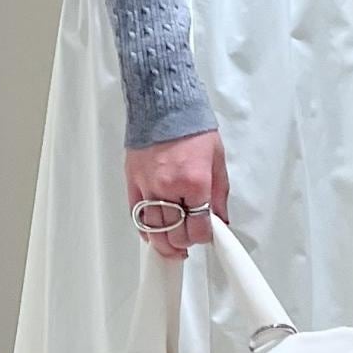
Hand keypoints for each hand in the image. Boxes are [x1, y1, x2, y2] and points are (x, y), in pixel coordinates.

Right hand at [125, 127, 228, 260]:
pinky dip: (145, 229)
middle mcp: (169, 188)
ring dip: (163, 244)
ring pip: (153, 230)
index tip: (206, 235)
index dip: (204, 237)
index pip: (199, 228)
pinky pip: (136, 215)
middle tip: (189, 241)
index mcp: (195, 182)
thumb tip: (220, 218)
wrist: (164, 105)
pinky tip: (152, 235)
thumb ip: (219, 194)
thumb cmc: (191, 126)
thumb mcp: (217, 160)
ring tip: (171, 248)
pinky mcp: (133, 182)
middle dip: (184, 242)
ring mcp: (148, 186)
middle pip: (175, 234)